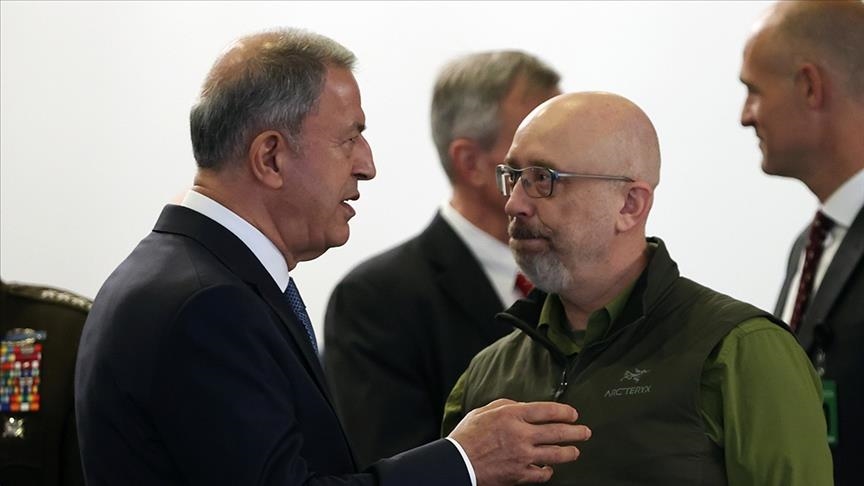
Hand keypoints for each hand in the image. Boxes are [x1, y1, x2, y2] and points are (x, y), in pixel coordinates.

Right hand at [448, 399, 590, 484]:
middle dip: (576, 431)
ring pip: (556, 454)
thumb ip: (506, 405)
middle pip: (558, 432)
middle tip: (586, 431)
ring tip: (576, 451)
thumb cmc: (467, 435)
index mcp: (512, 415)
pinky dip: (548, 471)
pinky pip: (542, 474)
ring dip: (570, 452)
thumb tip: (524, 405)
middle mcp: (521, 434)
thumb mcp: (483, 411)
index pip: (547, 410)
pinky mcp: (519, 475)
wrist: (456, 463)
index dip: (564, 411)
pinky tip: (549, 469)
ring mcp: (522, 456)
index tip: (573, 414)